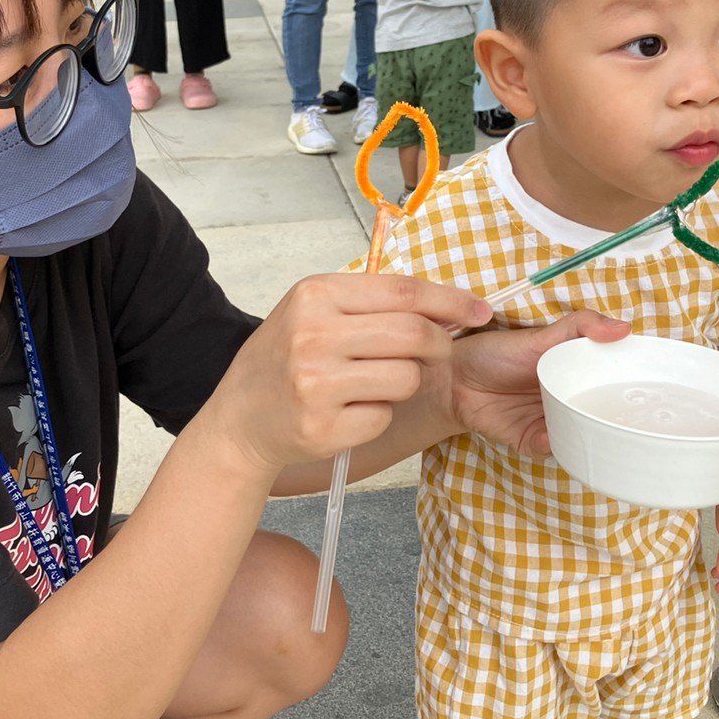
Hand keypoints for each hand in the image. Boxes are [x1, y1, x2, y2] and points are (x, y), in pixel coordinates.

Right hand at [204, 274, 493, 473]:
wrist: (239, 418)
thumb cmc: (285, 359)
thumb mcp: (313, 311)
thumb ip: (370, 303)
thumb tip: (446, 307)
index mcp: (315, 295)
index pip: (403, 291)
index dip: (450, 301)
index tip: (480, 310)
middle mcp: (313, 335)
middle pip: (414, 334)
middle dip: (439, 345)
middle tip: (436, 352)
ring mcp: (316, 384)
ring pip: (406, 378)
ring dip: (404, 383)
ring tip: (370, 383)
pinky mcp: (323, 427)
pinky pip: (384, 416)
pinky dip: (377, 415)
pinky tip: (348, 411)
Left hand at [448, 311, 631, 455]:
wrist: (454, 378)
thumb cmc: (497, 351)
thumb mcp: (542, 335)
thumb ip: (581, 327)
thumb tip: (624, 327)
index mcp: (580, 374)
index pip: (616, 385)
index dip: (637, 390)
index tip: (660, 391)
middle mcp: (571, 401)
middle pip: (604, 415)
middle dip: (620, 419)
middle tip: (637, 418)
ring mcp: (554, 422)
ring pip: (584, 435)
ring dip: (592, 436)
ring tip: (602, 430)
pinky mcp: (534, 441)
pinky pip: (554, 448)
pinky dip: (557, 444)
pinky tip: (556, 435)